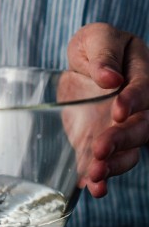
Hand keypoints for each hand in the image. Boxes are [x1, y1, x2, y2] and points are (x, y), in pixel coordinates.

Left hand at [67, 22, 148, 197]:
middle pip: (141, 126)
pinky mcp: (109, 143)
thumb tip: (110, 78)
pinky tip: (92, 188)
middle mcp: (141, 106)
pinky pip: (111, 162)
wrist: (83, 66)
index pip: (144, 89)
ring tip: (95, 176)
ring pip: (130, 150)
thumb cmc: (94, 47)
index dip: (134, 101)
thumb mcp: (96, 38)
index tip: (118, 111)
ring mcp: (127, 127)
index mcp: (142, 72)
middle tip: (99, 149)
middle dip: (122, 140)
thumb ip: (103, 54)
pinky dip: (103, 178)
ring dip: (114, 165)